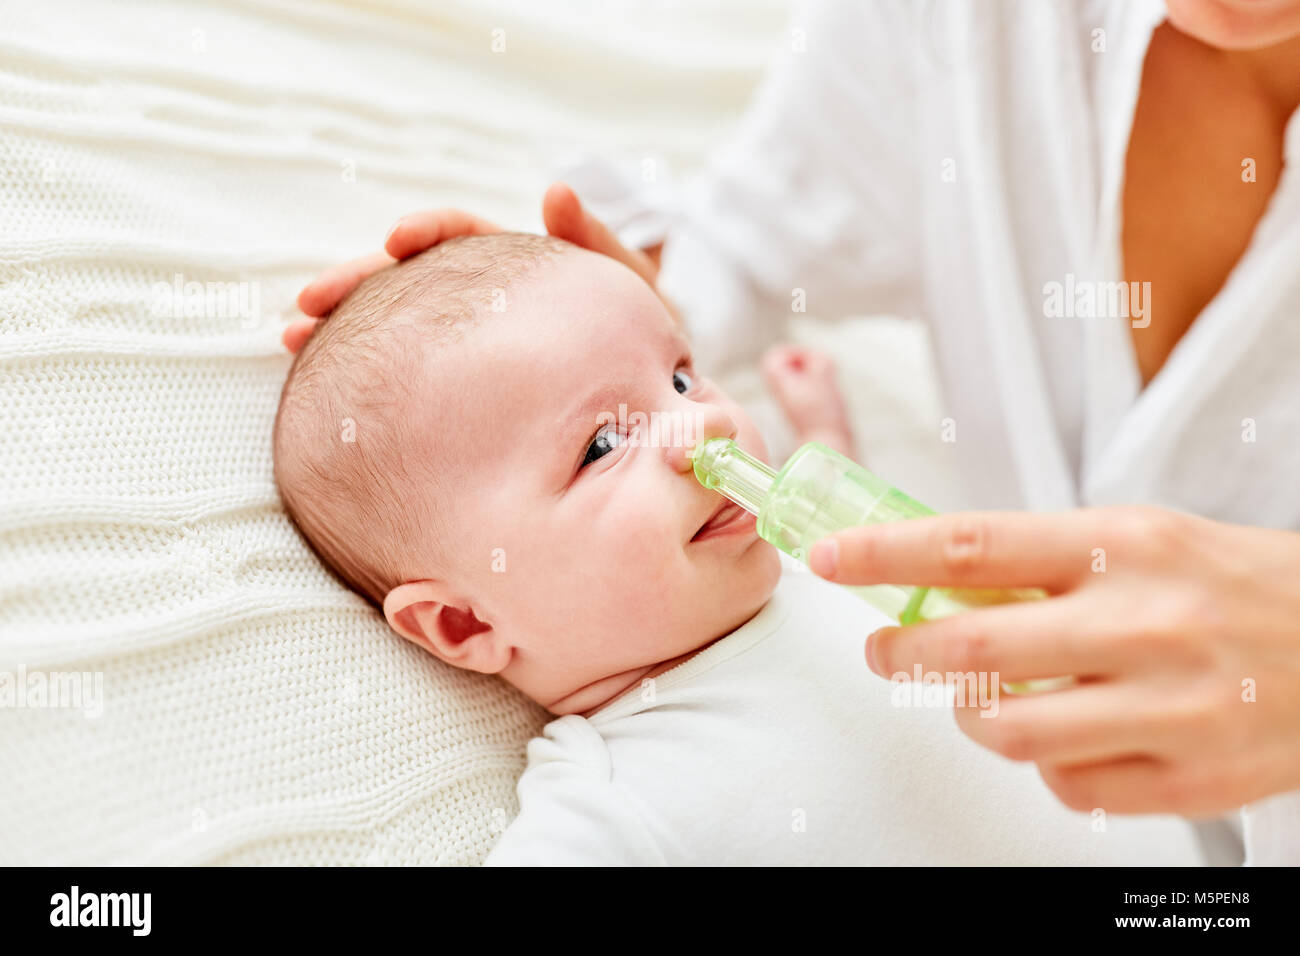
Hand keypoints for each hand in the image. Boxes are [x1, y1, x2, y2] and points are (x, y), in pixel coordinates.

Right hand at [284, 183, 670, 352]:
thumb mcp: (635, 290)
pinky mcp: (465, 389)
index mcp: (518, 270)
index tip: (394, 241)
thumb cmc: (648, 338)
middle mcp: (484, 302)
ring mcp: (469, 346)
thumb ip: (601, 246)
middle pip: (409, 281)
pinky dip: (368, 374)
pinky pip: (410, 377)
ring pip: (397, 328)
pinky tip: (324, 386)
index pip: (463, 239)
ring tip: (296, 340)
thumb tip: (554, 192)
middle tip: (309, 302)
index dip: (427, 234)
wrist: (659, 406)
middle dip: (356, 284)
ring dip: (345, 329)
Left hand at [807, 506, 1299, 816]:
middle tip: (884, 650)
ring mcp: (1169, 707)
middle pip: (973, 648)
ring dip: (967, 714)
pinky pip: (1067, 785)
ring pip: (1008, 730)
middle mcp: (1144, 623)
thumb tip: (927, 578)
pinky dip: (1042, 763)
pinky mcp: (1189, 777)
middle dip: (901, 653)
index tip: (833, 558)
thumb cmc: (1224, 583)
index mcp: (1121, 546)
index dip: (885, 554)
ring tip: (974, 696)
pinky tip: (1059, 735)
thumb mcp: (1135, 539)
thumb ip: (1037, 560)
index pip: (971, 545)